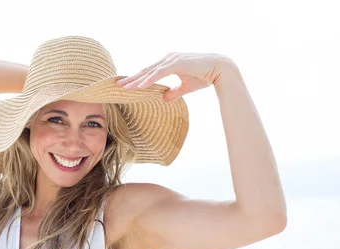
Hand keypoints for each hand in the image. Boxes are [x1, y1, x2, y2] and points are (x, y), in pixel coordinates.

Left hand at [116, 53, 233, 101]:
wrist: (221, 69)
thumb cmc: (205, 75)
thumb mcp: (185, 87)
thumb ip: (174, 92)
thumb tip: (164, 99)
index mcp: (169, 63)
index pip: (149, 72)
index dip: (137, 79)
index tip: (125, 86)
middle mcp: (168, 59)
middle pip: (146, 71)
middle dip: (132, 79)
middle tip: (118, 86)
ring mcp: (172, 60)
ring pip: (150, 72)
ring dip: (137, 80)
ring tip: (125, 88)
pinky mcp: (178, 63)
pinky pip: (160, 73)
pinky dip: (150, 79)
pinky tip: (140, 86)